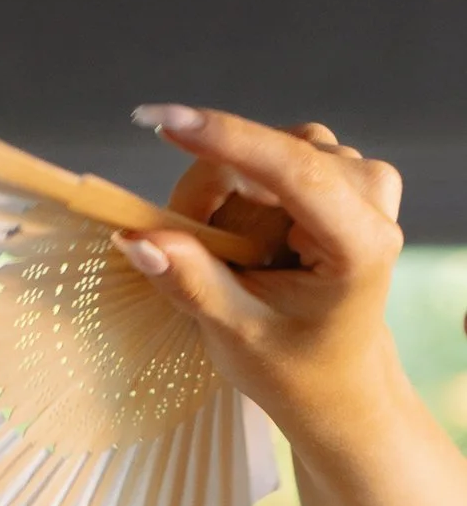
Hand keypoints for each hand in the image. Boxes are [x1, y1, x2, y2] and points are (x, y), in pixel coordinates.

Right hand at [121, 106, 466, 505]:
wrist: (339, 382)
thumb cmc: (295, 369)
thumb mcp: (236, 336)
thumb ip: (190, 281)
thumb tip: (135, 236)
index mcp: (359, 242)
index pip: (290, 167)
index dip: (223, 141)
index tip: (162, 123)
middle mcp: (370, 194)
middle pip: (264, 159)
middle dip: (211, 201)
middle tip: (184, 257)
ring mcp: (363, 177)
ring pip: (263, 158)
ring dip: (226, 205)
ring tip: (230, 265)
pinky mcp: (346, 173)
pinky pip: (273, 160)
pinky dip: (243, 199)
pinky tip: (250, 245)